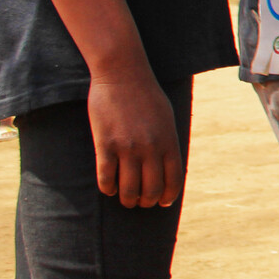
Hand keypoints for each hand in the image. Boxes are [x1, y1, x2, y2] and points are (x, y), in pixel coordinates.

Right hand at [88, 71, 183, 207]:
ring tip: (126, 200)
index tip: (162, 203)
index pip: (173, 180)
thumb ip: (167, 142)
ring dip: (127, 199)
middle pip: (151, 189)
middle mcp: (150, 148)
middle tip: (141, 203)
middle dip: (146, 201)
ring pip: (129, 188)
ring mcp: (127, 147)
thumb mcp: (166, 119)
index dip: (168, 196)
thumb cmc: (146, 95)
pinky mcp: (105, 144)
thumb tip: (167, 165)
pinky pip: (106, 176)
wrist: (122, 75)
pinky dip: (108, 188)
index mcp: (168, 142)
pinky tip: (109, 189)